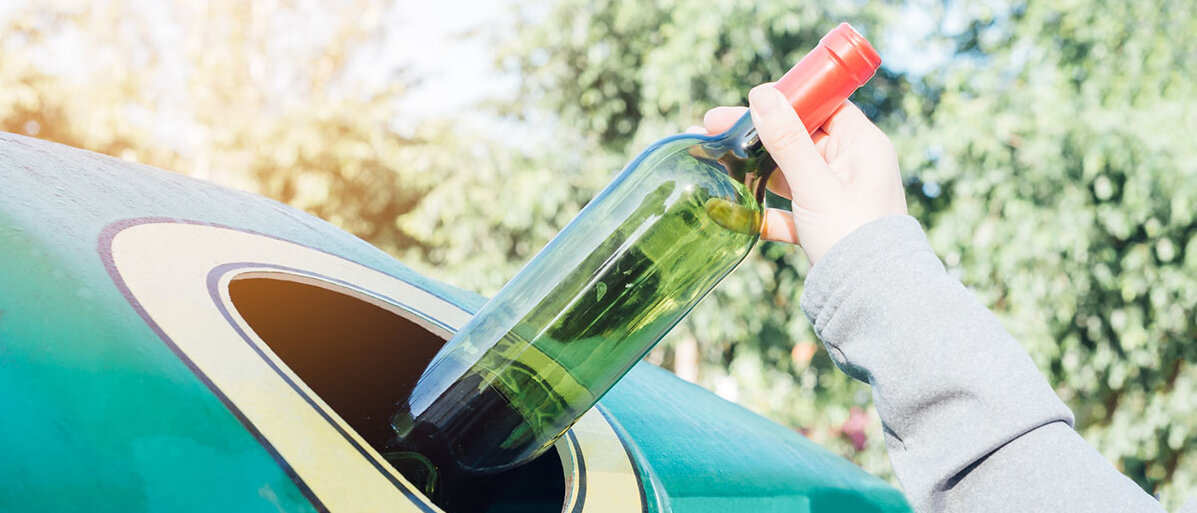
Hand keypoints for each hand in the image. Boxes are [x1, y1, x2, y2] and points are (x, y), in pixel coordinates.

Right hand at [701, 85, 906, 263]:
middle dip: (756, 135)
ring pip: (789, 173)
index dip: (786, 99)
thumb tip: (762, 95)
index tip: (749, 100)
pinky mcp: (824, 224)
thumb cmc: (852, 235)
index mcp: (862, 145)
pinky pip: (788, 208)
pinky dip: (764, 210)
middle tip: (712, 127)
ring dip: (754, 170)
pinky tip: (732, 212)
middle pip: (798, 137)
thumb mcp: (814, 185)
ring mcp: (837, 196)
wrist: (872, 300)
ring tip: (714, 162)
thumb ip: (786, 140)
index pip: (822, 105)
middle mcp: (852, 166)